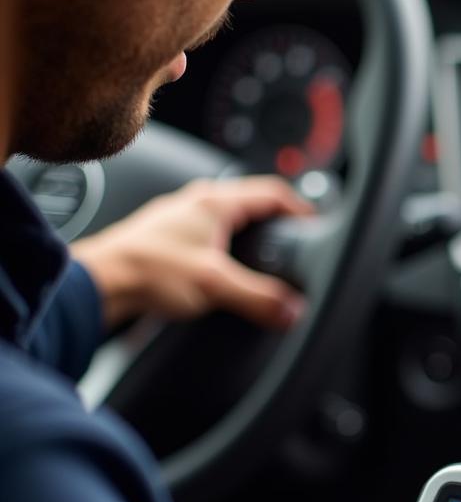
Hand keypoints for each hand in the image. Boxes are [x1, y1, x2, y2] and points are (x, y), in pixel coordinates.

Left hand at [71, 176, 313, 329]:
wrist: (100, 284)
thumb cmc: (145, 270)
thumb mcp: (215, 285)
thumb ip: (259, 298)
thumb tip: (293, 309)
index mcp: (215, 200)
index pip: (275, 192)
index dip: (303, 208)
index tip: (319, 228)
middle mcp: (200, 204)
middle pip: (256, 206)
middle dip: (281, 227)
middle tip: (300, 247)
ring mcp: (185, 222)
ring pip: (235, 223)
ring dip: (255, 241)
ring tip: (271, 265)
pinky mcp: (174, 242)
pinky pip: (216, 240)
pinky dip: (233, 255)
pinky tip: (234, 277)